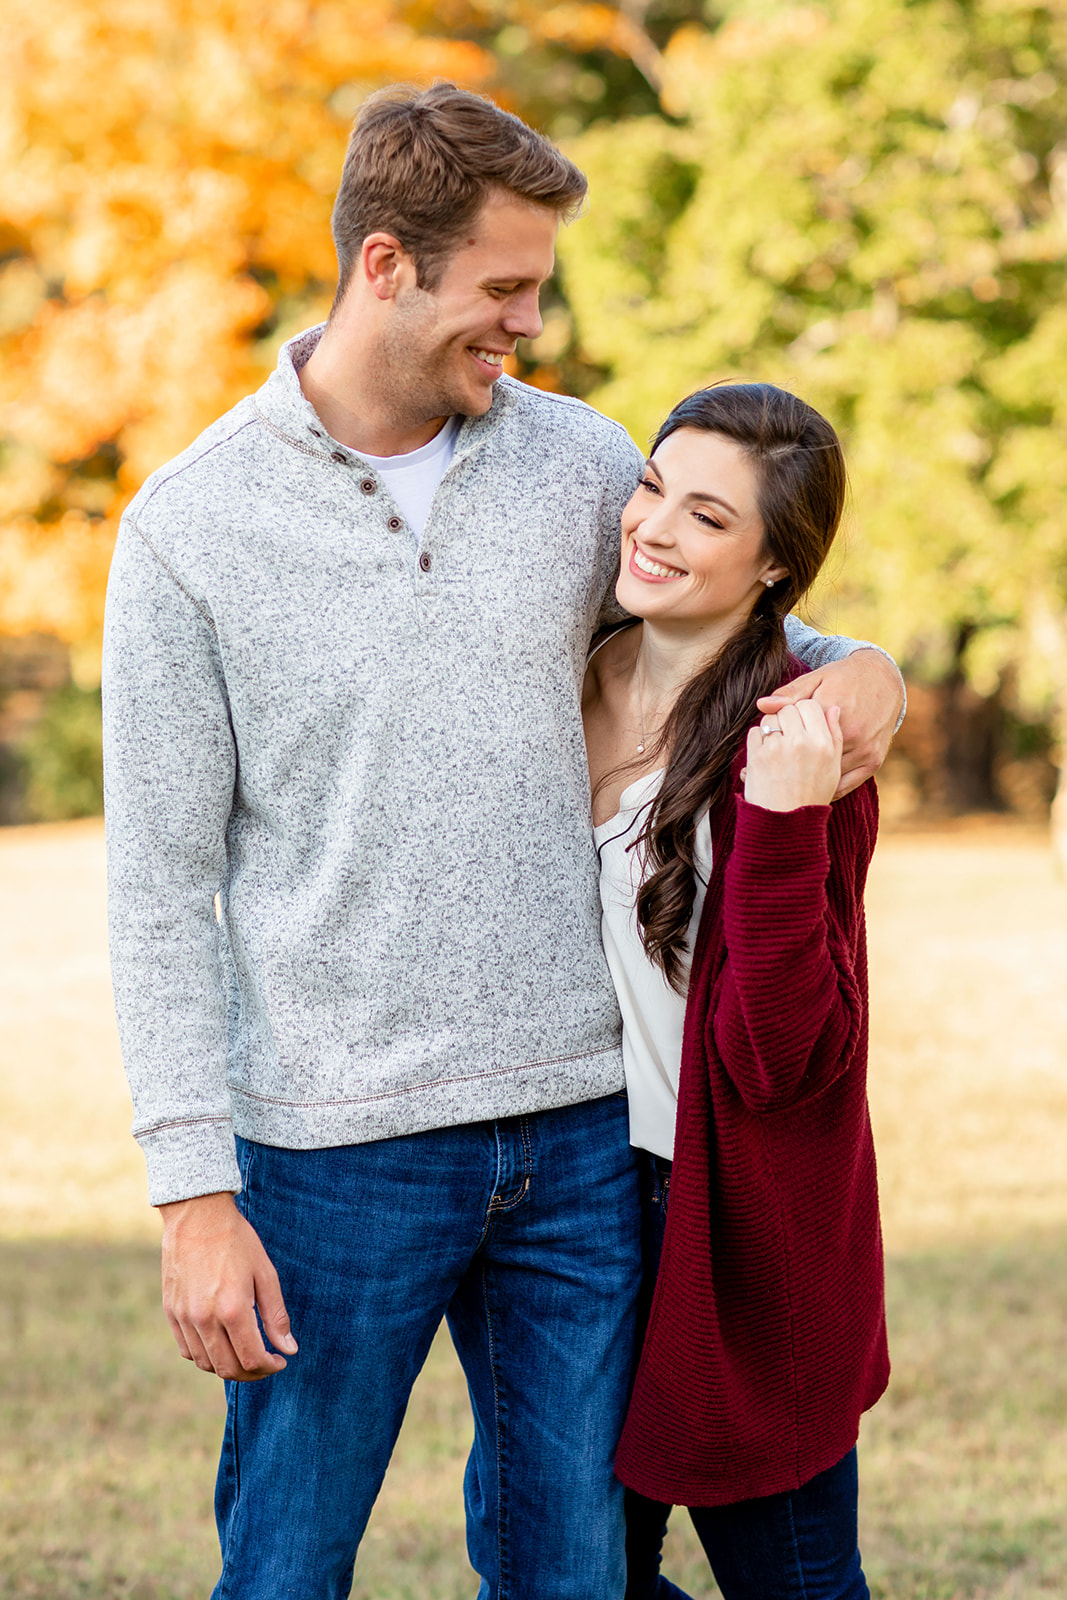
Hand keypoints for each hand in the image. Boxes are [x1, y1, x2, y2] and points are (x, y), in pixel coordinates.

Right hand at [159, 1192, 296, 1380]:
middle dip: (251, 1373)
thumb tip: (289, 1349)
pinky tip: (221, 1343)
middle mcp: (205, 1319)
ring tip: (244, 1353)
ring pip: (206, 1364)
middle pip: (228, 1369)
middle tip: (265, 1363)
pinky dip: (205, 1355)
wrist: (196, 1215)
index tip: (280, 1360)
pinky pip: (187, 1349)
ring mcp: (184, 1317)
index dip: (270, 1367)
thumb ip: (276, 1316)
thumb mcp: (265, 1274)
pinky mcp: (171, 1312)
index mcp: (232, 1309)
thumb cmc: (236, 1241)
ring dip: (228, 1367)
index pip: (252, 1359)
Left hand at [744, 701, 842, 812]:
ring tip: (779, 744)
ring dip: (772, 726)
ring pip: (770, 718)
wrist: (787, 823)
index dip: (805, 710)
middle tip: (790, 732)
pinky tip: (767, 752)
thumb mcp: (833, 765)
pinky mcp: (756, 757)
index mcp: (823, 743)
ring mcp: (777, 749)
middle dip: (788, 716)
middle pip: (789, 709)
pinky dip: (759, 739)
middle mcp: (801, 743)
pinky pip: (754, 732)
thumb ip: (834, 734)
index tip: (803, 721)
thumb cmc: (814, 793)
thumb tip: (832, 709)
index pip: (810, 705)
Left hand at [757, 648, 902, 796]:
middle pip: (812, 759)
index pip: (796, 736)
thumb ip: (790, 694)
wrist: (883, 680)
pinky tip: (812, 786)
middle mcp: (851, 733)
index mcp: (832, 712)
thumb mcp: (816, 679)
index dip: (781, 743)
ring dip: (809, 779)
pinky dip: (828, 789)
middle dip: (793, 765)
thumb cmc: (843, 679)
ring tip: (791, 777)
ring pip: (829, 775)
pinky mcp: (874, 761)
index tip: (771, 748)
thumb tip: (762, 706)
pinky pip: (847, 785)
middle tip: (777, 768)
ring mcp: (864, 749)